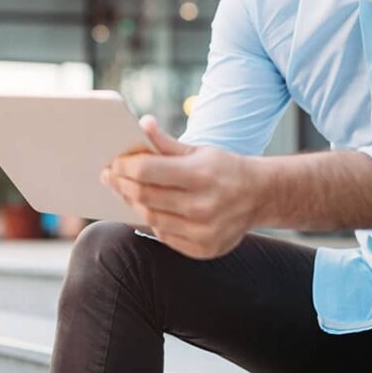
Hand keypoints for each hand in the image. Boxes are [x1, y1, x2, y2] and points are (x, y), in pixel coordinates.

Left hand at [100, 115, 256, 258]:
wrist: (261, 196)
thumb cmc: (224, 168)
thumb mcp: (199, 150)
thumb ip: (167, 142)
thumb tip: (143, 124)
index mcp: (201, 174)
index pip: (147, 171)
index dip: (125, 166)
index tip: (114, 162)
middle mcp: (203, 205)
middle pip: (144, 196)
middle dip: (121, 185)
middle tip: (110, 176)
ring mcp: (203, 231)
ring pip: (151, 217)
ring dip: (133, 203)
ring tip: (125, 191)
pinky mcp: (203, 249)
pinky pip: (164, 235)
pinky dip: (153, 220)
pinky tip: (149, 208)